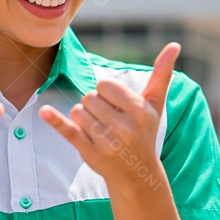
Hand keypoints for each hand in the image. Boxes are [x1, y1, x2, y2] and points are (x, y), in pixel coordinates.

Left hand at [39, 42, 179, 190]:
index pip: (105, 85)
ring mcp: (107, 142)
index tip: (117, 106)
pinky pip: (68, 131)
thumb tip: (175, 44)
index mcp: (140, 111)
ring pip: (78, 111)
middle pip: (89, 97)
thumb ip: (162, 74)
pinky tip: (44, 111)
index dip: (106, 92)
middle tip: (109, 121)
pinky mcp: (90, 153)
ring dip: (83, 118)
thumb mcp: (155, 104)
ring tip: (100, 130)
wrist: (136, 174)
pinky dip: (55, 121)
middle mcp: (125, 128)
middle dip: (94, 106)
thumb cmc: (145, 131)